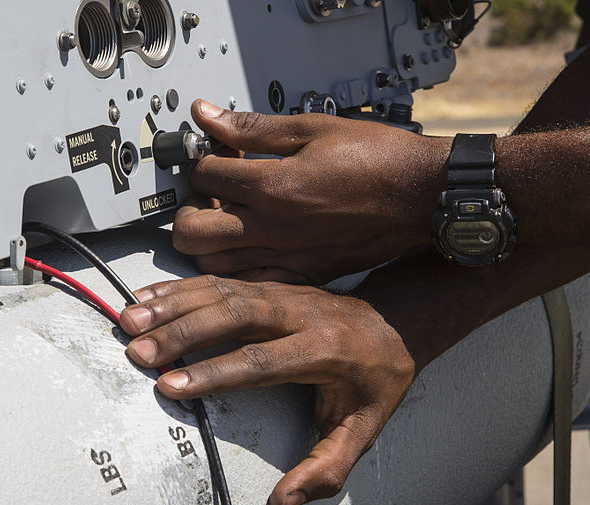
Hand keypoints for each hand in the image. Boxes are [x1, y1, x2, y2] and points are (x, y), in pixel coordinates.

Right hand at [119, 275, 414, 504]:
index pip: (261, 361)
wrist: (394, 322)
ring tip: (129, 319)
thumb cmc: (375, 380)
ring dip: (172, 304)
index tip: (171, 386)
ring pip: (220, 291)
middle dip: (182, 332)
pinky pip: (217, 281)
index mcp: (323, 350)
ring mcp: (278, 294)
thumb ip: (326, 467)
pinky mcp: (264, 284)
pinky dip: (178, 288)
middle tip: (138, 351)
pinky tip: (146, 296)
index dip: (215, 372)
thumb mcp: (364, 429)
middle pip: (234, 316)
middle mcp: (296, 315)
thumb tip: (284, 503)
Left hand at [173, 100, 450, 282]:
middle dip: (185, 211)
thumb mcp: (313, 128)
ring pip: (212, 265)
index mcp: (273, 187)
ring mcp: (286, 258)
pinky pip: (249, 284)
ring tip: (222, 221)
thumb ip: (252, 128)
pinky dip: (234, 270)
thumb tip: (208, 117)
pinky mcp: (303, 275)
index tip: (210, 154)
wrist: (422, 197)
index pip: (204, 176)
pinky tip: (246, 248)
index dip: (200, 160)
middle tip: (203, 197)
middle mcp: (273, 229)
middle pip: (191, 232)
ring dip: (205, 242)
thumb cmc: (377, 160)